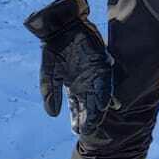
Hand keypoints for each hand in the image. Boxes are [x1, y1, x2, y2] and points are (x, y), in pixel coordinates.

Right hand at [23, 0, 113, 133]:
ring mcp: (95, 74)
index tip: (77, 131)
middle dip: (89, 118)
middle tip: (89, 131)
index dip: (77, 119)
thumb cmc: (55, 49)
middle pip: (89, 104)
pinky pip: (105, 81)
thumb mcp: (49, 74)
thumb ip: (51, 93)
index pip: (77, 107)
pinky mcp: (102, 63)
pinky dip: (106, 92)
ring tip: (97, 123)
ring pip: (98, 96)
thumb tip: (53, 114)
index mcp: (74, 85)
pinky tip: (108, 104)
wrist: (62, 27)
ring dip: (98, 109)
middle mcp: (86, 82)